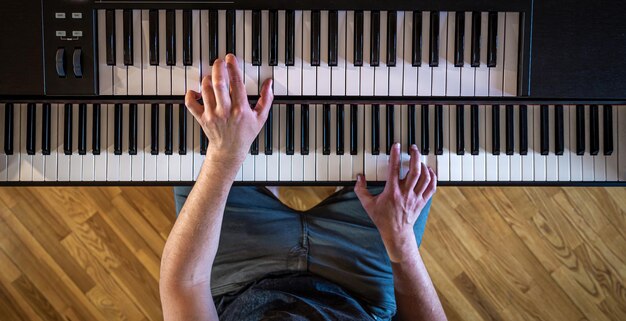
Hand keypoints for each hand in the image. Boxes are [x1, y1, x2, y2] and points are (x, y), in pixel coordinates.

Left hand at [185, 54, 273, 165]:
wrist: (230, 150)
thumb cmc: (245, 134)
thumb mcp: (260, 117)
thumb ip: (266, 98)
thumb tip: (269, 83)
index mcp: (240, 109)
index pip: (236, 83)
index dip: (233, 67)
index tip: (231, 58)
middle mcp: (225, 111)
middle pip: (219, 83)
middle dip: (218, 68)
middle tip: (219, 62)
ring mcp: (212, 115)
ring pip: (205, 90)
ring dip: (207, 79)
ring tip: (212, 77)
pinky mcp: (202, 118)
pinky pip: (191, 104)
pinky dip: (190, 95)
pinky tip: (196, 91)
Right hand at [354, 143, 436, 262]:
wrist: (396, 233)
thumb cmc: (383, 219)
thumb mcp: (368, 204)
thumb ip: (361, 190)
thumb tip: (359, 178)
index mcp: (392, 192)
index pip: (394, 169)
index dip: (395, 155)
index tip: (397, 146)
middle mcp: (405, 193)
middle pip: (415, 170)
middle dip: (415, 156)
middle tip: (413, 148)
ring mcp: (416, 197)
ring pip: (425, 177)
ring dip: (423, 165)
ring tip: (419, 159)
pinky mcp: (422, 201)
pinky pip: (431, 187)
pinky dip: (432, 177)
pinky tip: (429, 171)